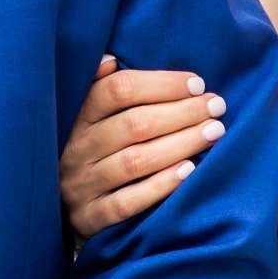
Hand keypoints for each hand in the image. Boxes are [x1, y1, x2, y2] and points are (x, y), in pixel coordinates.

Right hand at [60, 56, 227, 238]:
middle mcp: (76, 150)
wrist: (61, 209)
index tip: (197, 84)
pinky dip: (160, 186)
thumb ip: (101, 88)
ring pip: (134, 161)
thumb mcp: (89, 119)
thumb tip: (111, 60)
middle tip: (216, 106)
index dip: (160, 84)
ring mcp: (81, 186)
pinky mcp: (89, 218)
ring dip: (180, 144)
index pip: (116, 90)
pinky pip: (127, 202)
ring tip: (214, 132)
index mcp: (77, 117)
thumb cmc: (93, 152)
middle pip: (133, 125)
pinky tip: (189, 171)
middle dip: (181, 113)